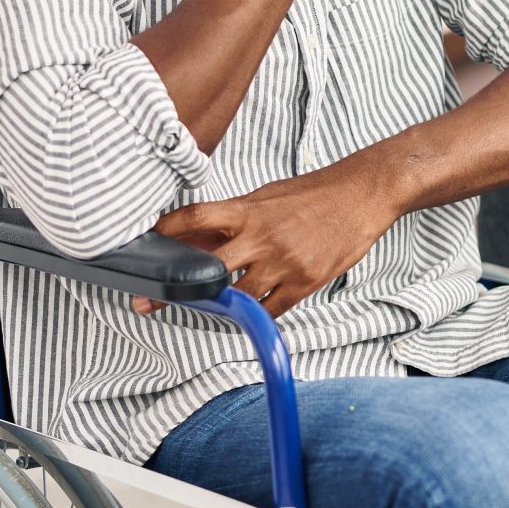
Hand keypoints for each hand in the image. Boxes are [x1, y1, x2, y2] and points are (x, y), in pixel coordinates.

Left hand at [137, 159, 398, 318]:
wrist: (364, 193)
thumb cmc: (315, 193)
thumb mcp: (267, 196)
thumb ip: (232, 218)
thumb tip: (194, 237)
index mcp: (248, 210)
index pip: (194, 218)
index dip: (165, 231)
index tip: (144, 246)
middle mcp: (262, 237)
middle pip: (208, 269)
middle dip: (176, 289)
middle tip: (151, 302)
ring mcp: (284, 262)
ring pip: (238, 298)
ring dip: (220, 306)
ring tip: (207, 309)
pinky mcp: (306, 281)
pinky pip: (271, 310)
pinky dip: (257, 314)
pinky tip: (249, 313)